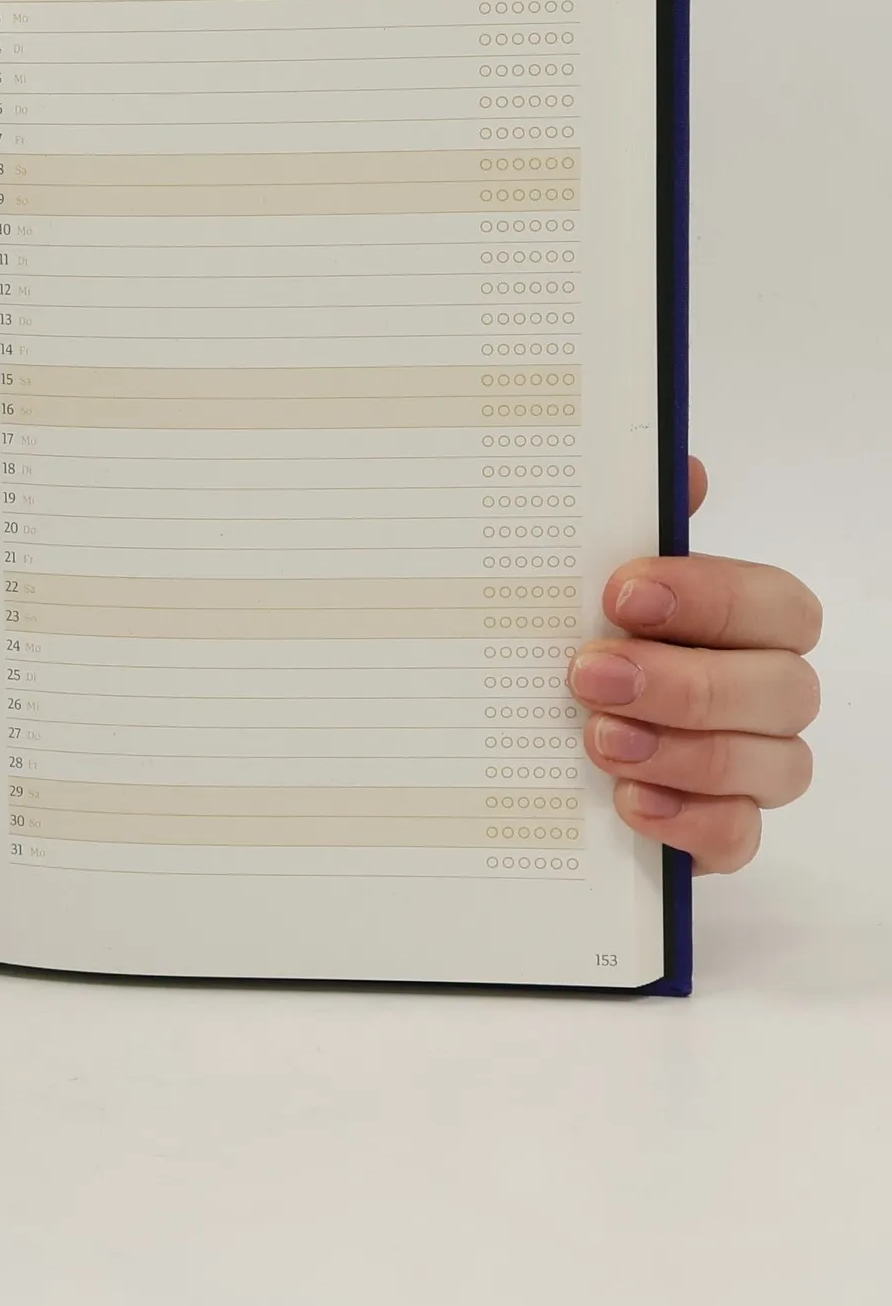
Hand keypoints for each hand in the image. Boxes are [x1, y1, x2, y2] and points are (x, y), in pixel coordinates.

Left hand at [571, 458, 820, 872]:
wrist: (523, 732)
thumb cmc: (578, 636)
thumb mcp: (582, 576)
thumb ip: (634, 522)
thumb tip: (679, 468)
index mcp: (744, 622)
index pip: (776, 605)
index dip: (712, 598)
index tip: (622, 593)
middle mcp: (762, 692)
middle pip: (784, 689)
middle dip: (686, 683)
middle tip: (592, 676)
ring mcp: (750, 765)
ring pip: (772, 766)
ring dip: (683, 752)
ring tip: (598, 741)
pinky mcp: (718, 830)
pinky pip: (739, 837)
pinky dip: (689, 821)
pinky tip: (629, 802)